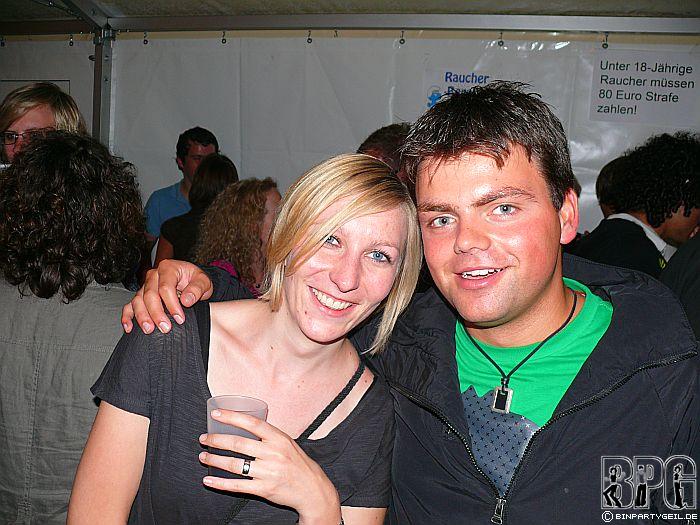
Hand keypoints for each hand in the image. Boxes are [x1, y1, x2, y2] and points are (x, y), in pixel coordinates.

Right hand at [121, 260, 212, 333]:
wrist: (190, 280)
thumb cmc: (195, 280)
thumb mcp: (203, 281)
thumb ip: (197, 289)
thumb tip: (187, 301)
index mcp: (168, 268)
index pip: (165, 287)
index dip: (172, 304)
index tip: (180, 318)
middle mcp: (153, 276)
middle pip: (150, 295)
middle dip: (156, 313)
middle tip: (165, 328)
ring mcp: (145, 286)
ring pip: (138, 301)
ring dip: (142, 316)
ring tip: (149, 330)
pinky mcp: (140, 296)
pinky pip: (130, 305)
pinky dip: (127, 316)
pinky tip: (128, 327)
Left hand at [199, 410, 341, 523]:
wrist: (312, 489)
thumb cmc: (298, 464)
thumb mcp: (287, 443)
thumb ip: (269, 436)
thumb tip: (244, 425)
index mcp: (279, 438)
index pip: (252, 424)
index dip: (232, 417)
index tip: (216, 414)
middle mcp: (273, 454)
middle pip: (239, 444)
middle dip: (217, 440)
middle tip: (204, 438)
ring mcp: (268, 472)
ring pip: (235, 465)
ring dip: (215, 460)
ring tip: (204, 456)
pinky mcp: (264, 489)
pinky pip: (237, 486)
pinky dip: (220, 483)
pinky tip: (209, 479)